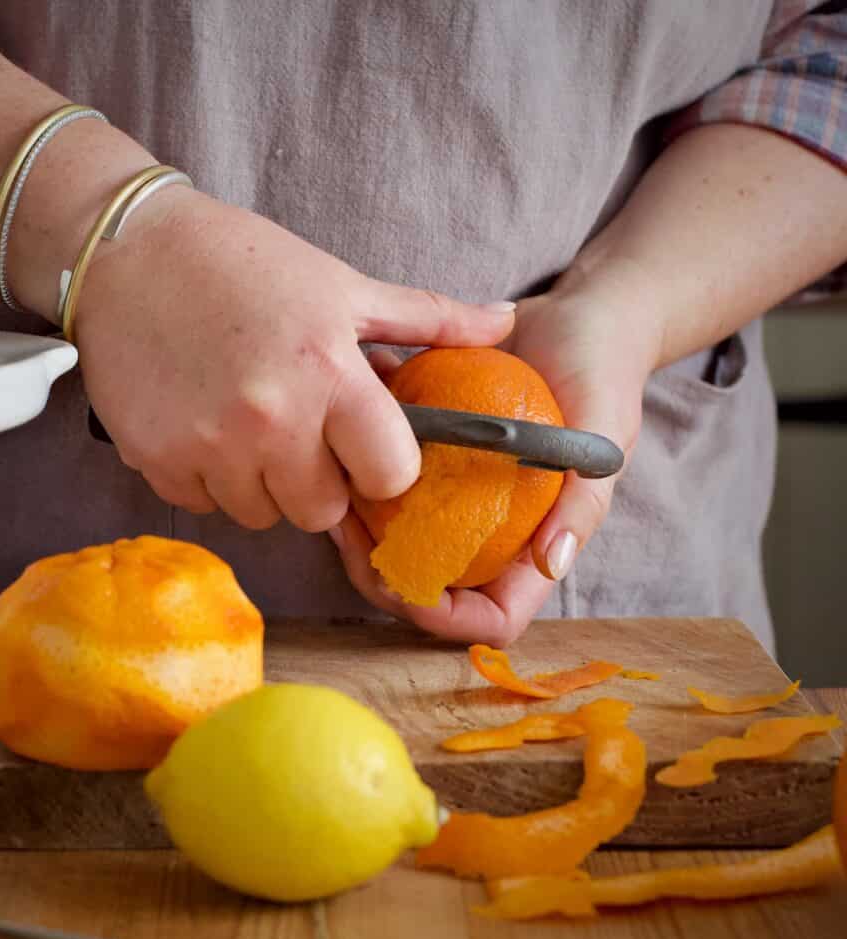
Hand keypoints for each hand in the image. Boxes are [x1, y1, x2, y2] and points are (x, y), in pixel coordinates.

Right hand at [73, 187, 516, 531]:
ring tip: (248, 423)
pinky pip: (206, 504)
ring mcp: (209, 446)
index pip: (390, 476)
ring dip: (264, 483)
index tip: (368, 449)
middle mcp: (271, 421)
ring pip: (262, 515)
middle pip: (323, 511)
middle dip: (321, 483)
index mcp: (330, 374)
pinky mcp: (158, 461)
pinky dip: (211, 478)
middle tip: (301, 432)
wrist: (128, 252)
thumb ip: (430, 318)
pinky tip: (204, 425)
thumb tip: (507, 323)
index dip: (384, 468)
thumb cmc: (242, 264)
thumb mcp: (343, 284)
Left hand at [330, 264, 661, 644]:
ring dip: (359, 532)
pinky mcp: (432, 463)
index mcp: (534, 543)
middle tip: (348, 532)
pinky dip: (360, 475)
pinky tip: (343, 443)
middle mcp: (491, 533)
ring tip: (335, 492)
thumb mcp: (603, 429)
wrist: (574, 317)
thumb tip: (553, 564)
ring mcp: (457, 501)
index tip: (405, 587)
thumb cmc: (600, 371)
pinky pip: (388, 484)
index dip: (449, 620)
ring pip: (397, 548)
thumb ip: (584, 498)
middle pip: (430, 592)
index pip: (494, 617)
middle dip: (382, 578)